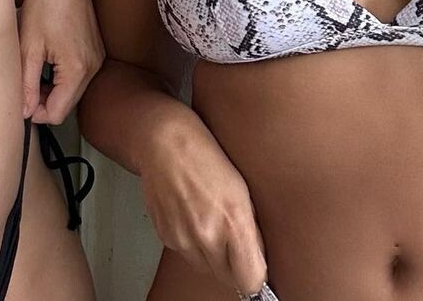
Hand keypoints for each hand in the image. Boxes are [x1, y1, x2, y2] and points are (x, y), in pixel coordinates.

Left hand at [11, 0, 104, 123]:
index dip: (35, 113)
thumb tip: (25, 110)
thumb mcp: (28, 47)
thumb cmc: (44, 3)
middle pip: (67, 103)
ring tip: (34, 69)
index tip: (20, 102)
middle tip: (23, 85)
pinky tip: (48, 59)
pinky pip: (79, 74)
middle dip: (44, 100)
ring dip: (53, 88)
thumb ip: (27, 84)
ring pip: (73, 90)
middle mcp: (93, 65)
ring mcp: (97, 57)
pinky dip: (63, 74)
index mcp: (78, 68)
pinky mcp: (95, 48)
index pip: (57, 113)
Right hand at [139, 112, 268, 296]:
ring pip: (205, 267)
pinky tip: (191, 213)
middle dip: (233, 263)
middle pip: (227, 278)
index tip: (255, 264)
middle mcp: (207, 235)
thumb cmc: (206, 154)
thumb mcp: (242, 188)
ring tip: (208, 218)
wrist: (163, 141)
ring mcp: (183, 238)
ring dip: (211, 254)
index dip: (255, 274)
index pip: (251, 280)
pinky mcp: (165, 236)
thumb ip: (251, 228)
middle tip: (230, 234)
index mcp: (233, 221)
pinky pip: (186, 252)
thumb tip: (258, 257)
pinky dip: (191, 241)